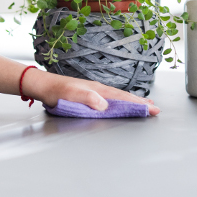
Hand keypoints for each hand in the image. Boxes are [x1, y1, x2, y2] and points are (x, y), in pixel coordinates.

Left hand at [25, 70, 160, 115]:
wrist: (42, 86)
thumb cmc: (55, 91)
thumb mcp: (71, 95)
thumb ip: (88, 98)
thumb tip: (104, 105)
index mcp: (97, 90)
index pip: (122, 98)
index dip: (138, 105)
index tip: (152, 109)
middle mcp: (98, 89)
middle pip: (123, 96)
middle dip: (139, 103)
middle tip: (155, 108)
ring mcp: (93, 91)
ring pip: (117, 96)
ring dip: (131, 101)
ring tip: (143, 104)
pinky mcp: (87, 94)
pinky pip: (109, 98)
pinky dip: (119, 100)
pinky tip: (119, 102)